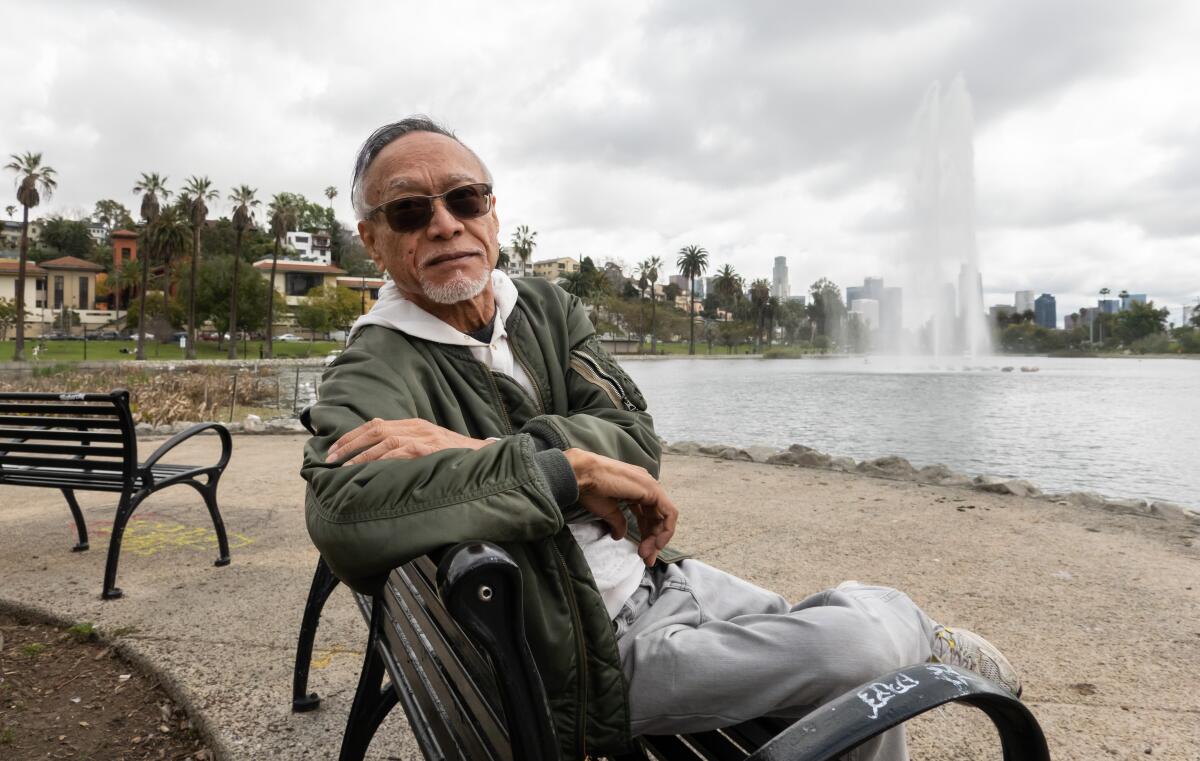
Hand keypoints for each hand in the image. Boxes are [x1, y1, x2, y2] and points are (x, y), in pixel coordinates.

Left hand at [326, 418, 491, 464]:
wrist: (487, 456)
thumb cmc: (459, 458)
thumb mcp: (432, 448)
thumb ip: (411, 449)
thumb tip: (384, 463)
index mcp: (415, 425)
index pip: (376, 424)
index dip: (353, 435)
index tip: (335, 448)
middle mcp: (417, 427)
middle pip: (374, 428)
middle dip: (349, 443)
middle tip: (330, 458)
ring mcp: (423, 437)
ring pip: (382, 440)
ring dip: (359, 454)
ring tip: (342, 467)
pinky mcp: (428, 448)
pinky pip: (398, 452)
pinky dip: (380, 460)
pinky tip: (368, 470)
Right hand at [563, 449, 677, 565]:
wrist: (583, 475)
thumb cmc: (590, 489)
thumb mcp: (607, 510)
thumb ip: (618, 522)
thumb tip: (618, 536)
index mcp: (636, 489)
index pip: (647, 515)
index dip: (646, 535)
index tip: (641, 553)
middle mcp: (646, 486)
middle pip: (656, 518)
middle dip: (652, 540)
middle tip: (646, 558)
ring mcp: (651, 486)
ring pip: (664, 517)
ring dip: (657, 538)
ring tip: (646, 554)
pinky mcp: (653, 490)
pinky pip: (669, 513)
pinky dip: (666, 530)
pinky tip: (657, 543)